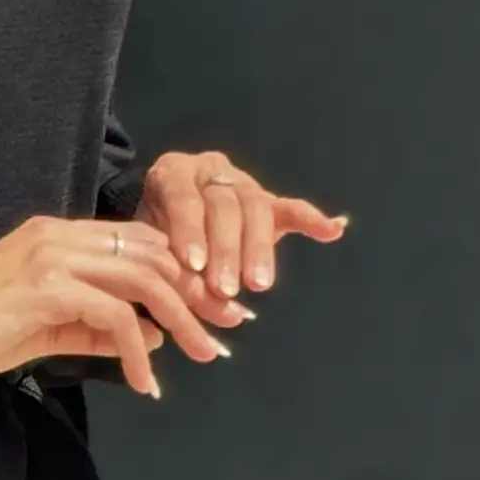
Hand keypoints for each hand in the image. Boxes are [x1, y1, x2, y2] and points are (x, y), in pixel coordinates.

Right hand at [0, 214, 231, 394]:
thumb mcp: (52, 328)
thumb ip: (100, 329)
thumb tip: (155, 338)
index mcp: (62, 235)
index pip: (142, 241)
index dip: (185, 272)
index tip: (214, 308)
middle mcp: (62, 235)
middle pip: (154, 255)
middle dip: (197, 294)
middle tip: (225, 331)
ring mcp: (55, 257)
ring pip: (144, 281)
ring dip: (182, 320)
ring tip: (203, 354)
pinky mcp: (49, 288)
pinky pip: (115, 317)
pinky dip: (138, 351)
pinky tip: (145, 381)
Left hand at [137, 149, 346, 300]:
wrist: (155, 224)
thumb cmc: (147, 242)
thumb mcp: (145, 251)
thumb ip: (163, 270)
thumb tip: (187, 309)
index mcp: (172, 174)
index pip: (183, 198)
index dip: (189, 230)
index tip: (193, 264)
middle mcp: (209, 171)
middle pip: (224, 204)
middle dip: (226, 249)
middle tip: (225, 288)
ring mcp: (241, 184)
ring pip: (255, 209)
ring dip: (259, 249)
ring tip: (259, 284)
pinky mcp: (266, 202)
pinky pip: (290, 208)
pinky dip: (312, 219)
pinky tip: (334, 230)